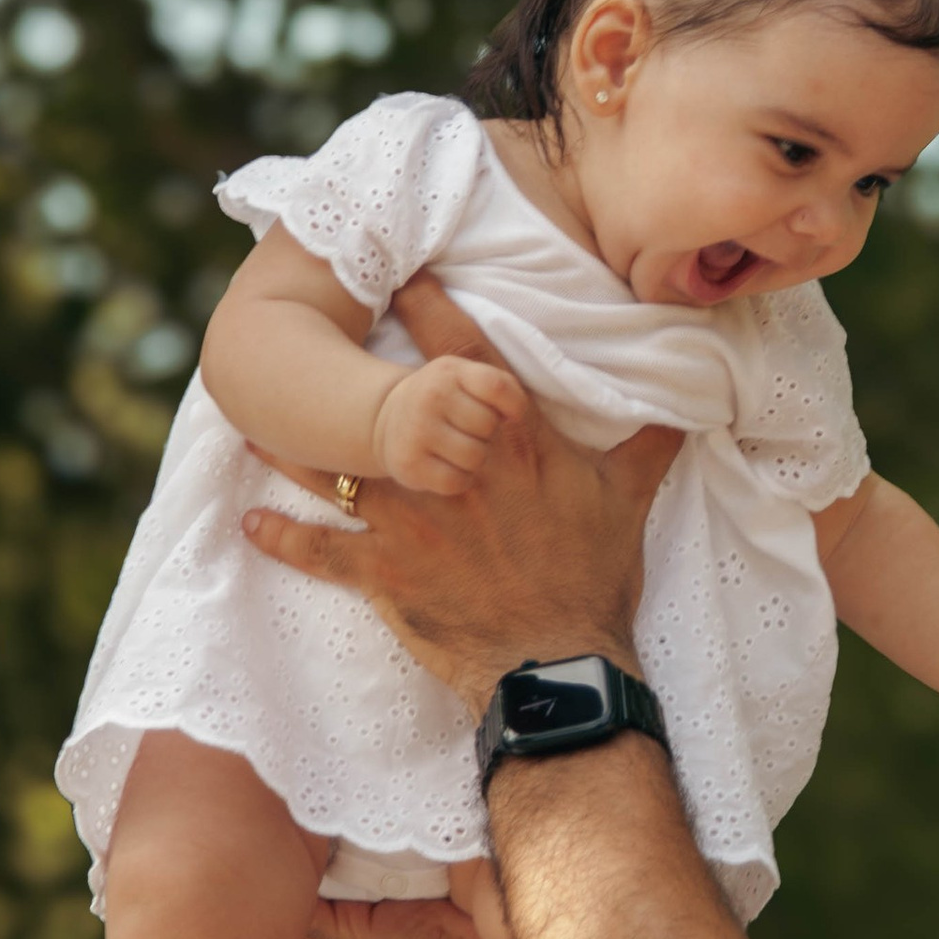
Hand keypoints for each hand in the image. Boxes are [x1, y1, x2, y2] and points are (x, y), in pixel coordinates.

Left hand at [242, 281, 679, 711]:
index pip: (463, 356)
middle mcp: (446, 468)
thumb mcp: (627, 501)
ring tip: (249, 417)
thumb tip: (690, 405)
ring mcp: (407, 520)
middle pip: (379, 400)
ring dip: (286, 446)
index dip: (431, 308)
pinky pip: (318, 553)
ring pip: (331, 469)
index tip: (403, 275)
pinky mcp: (382, 574)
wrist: (556, 663)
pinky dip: (281, 540)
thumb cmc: (593, 577)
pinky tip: (248, 523)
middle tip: (304, 329)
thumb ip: (648, 445)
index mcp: (507, 440)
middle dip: (340, 365)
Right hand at [369, 348, 524, 496]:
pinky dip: (459, 479)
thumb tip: (515, 415)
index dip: (514, 405)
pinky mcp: (408, 463)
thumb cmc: (444, 400)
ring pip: (475, 456)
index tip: (509, 415)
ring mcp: (417, 430)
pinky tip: (447, 466)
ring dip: (474, 458)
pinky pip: (456, 481)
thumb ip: (500, 387)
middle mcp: (431, 396)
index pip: (496, 386)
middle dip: (486, 433)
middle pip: (488, 425)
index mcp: (450, 372)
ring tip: (456, 447)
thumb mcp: (466, 378)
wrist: (387, 418)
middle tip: (466, 429)